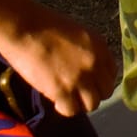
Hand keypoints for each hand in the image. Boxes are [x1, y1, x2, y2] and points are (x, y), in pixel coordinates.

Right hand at [0, 7, 117, 116]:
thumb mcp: (77, 34)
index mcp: (100, 47)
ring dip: (80, 103)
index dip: (100, 80)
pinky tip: (56, 100)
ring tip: (66, 98)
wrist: (25, 29)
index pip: (112, 73)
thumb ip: (87, 52)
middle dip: (93, 94)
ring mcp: (80, 78)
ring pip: (91, 104)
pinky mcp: (62, 90)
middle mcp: (95, 64)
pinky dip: (64, 108)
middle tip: (78, 92)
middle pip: (105, 91)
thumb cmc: (44, 26)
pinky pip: (71, 110)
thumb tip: (86, 68)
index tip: (90, 83)